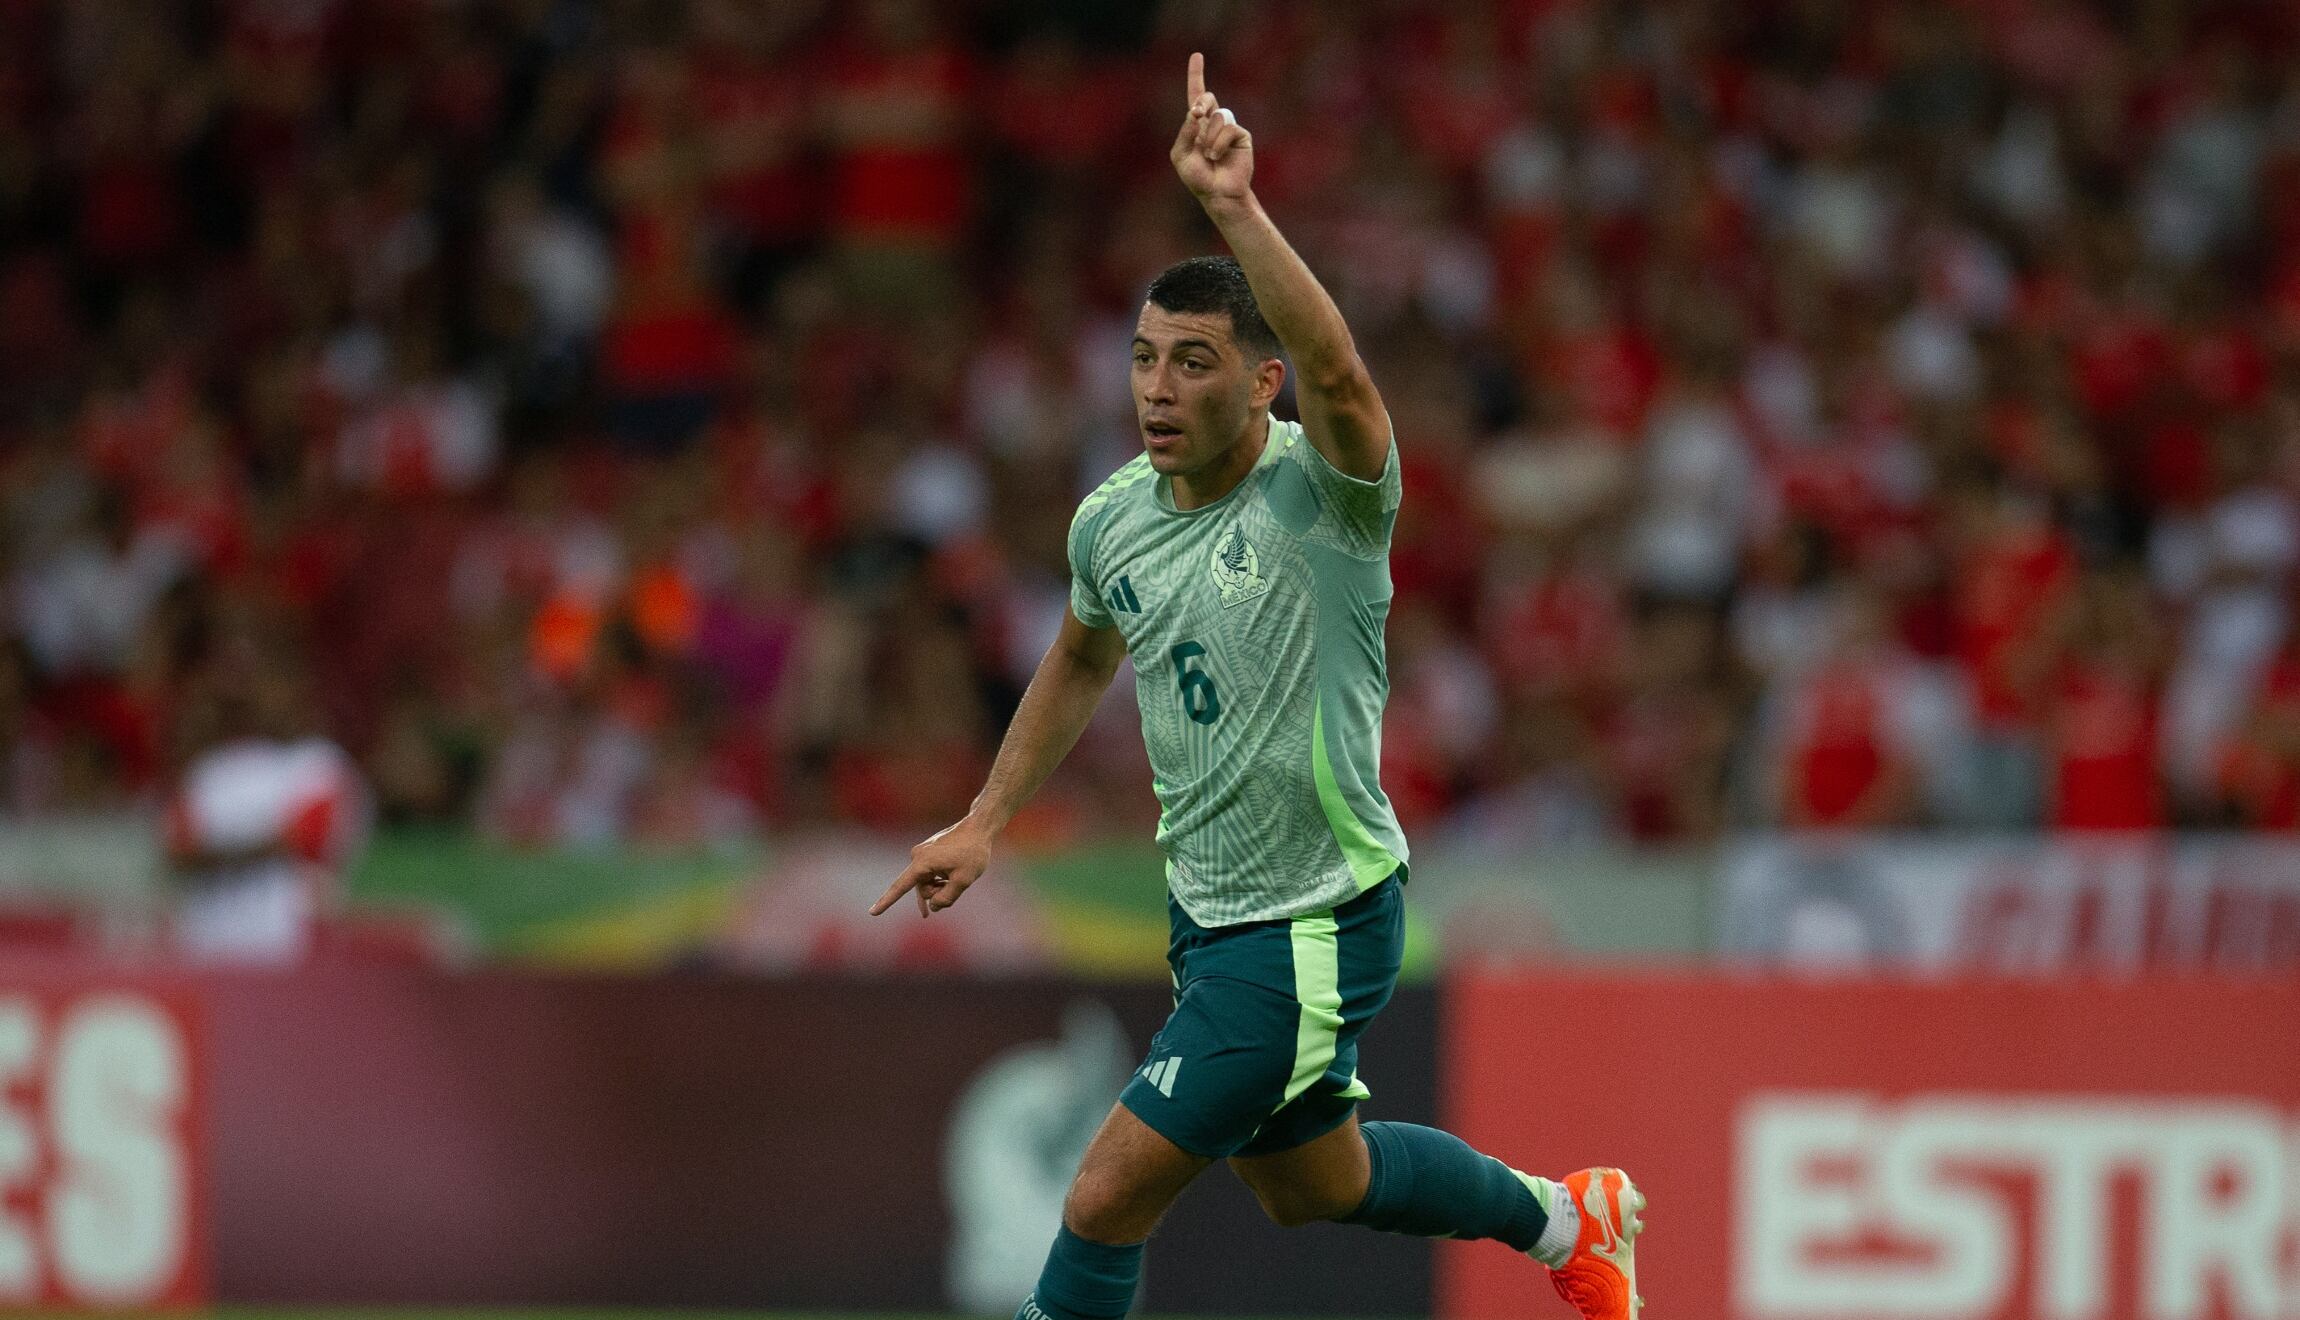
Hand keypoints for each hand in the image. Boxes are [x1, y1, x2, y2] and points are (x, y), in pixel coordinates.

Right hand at [869, 816, 993, 917]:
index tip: (872, 913)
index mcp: (922, 862)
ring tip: (958, 877)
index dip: (886, 902)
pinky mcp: (927, 853)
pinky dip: (939, 881)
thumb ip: (947, 898)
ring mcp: (921, 853)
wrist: (979, 827)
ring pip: (926, 883)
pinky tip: (950, 879)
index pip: (900, 887)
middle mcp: (917, 856)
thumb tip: (932, 907)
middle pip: (921, 889)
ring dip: (941, 887)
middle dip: (938, 894)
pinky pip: (929, 875)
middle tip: (957, 884)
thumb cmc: (973, 852)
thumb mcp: (964, 880)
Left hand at [1171, 51, 1252, 207]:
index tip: (1197, 55)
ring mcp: (1228, 128)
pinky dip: (1218, 144)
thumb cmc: (1198, 178)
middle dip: (1201, 103)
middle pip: (1207, 98)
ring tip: (1209, 156)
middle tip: (1197, 114)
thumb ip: (1185, 133)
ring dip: (1208, 137)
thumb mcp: (1180, 156)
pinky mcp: (1242, 136)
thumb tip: (1196, 113)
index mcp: (1197, 125)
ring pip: (1217, 116)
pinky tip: (1217, 157)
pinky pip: (1228, 129)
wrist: (1218, 194)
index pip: (1196, 96)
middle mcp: (1213, 123)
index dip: (1196, 75)